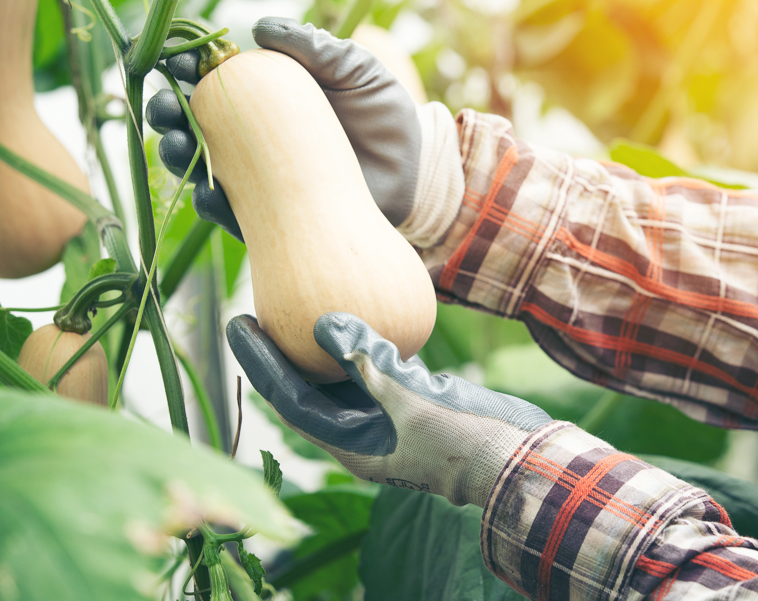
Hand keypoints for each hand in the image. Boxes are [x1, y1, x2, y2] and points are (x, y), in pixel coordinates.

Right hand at [145, 17, 423, 240]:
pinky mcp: (274, 217)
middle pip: (194, 124)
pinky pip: (233, 214)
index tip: (180, 65)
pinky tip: (208, 192)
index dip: (190, 71)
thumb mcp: (356, 70)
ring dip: (179, 157)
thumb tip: (261, 27)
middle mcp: (255, 138)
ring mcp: (261, 179)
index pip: (215, 81)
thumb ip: (315, 47)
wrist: (415, 171)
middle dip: (168, 115)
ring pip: (203, 168)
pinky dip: (214, 203)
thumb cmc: (384, 113)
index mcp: (268, 97)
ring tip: (177, 146)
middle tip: (164, 109)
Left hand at [228, 312, 551, 506]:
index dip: (262, 361)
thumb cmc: (464, 442)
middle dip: (282, 349)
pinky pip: (378, 367)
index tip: (240, 321)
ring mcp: (387, 417)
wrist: (517, 456)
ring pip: (341, 376)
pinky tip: (361, 306)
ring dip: (321, 343)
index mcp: (351, 445)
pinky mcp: (412, 401)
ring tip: (299, 300)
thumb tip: (323, 324)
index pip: (290, 399)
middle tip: (259, 305)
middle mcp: (362, 432)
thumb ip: (370, 363)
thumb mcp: (413, 402)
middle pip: (308, 386)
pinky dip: (366, 340)